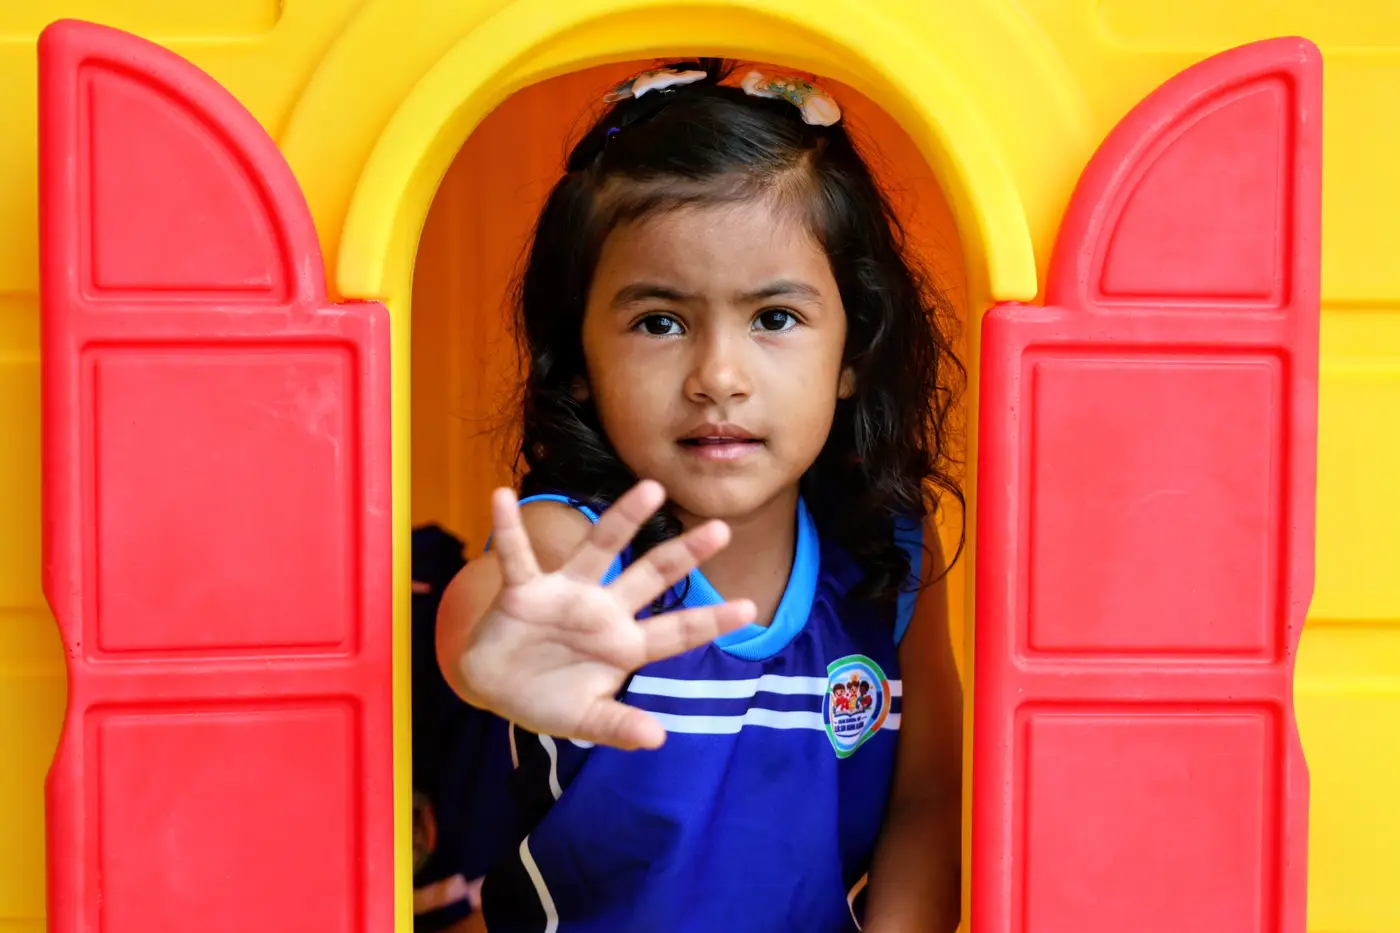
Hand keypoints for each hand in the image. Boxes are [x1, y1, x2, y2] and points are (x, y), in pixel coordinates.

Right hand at [460, 480, 755, 749]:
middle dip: (684, 554)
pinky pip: (516, 555)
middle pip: (652, 575)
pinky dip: (508, 529)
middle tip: (721, 529)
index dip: (711, 620)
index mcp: (625, 645)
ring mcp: (566, 594)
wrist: (496, 687)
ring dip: (624, 518)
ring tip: (651, 490)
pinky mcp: (525, 590)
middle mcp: (604, 610)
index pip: (677, 631)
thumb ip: (619, 727)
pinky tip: (501, 498)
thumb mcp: (586, 720)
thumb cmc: (548, 699)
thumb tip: (658, 739)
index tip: (750, 608)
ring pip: (600, 548)